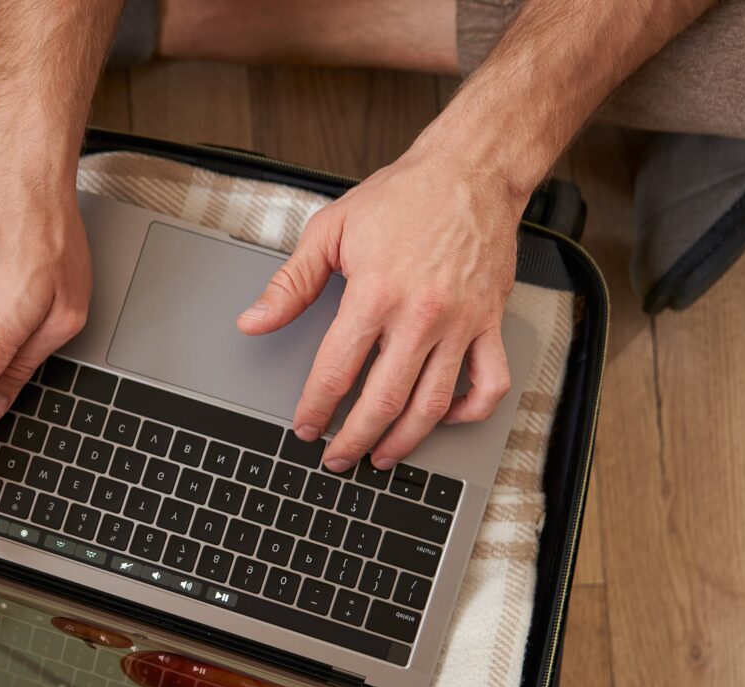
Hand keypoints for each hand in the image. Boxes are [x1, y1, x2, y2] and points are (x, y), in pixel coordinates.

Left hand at [236, 148, 520, 470]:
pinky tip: (445, 418)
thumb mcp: (331, 230)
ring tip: (382, 455)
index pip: (336, 372)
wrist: (471, 171)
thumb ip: (291, 283)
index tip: (305, 428)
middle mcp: (421, 315)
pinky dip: (470, 411)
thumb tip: (253, 321)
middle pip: (383, 401)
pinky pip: (490, 382)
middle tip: (337, 457)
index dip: (316, 409)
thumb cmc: (403, 196)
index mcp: (375, 294)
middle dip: (354, 439)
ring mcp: (461, 323)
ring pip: (433, 404)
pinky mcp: (491, 321)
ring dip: (404, 440)